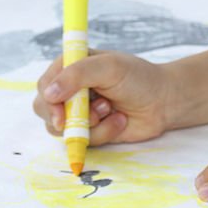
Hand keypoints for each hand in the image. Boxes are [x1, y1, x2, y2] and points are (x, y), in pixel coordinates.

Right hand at [33, 50, 171, 144]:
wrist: (164, 102)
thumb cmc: (139, 78)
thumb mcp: (109, 67)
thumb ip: (77, 75)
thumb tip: (49, 94)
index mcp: (72, 67)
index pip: (45, 84)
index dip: (49, 99)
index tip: (61, 110)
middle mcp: (71, 90)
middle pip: (44, 109)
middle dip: (66, 115)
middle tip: (92, 114)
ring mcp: (79, 112)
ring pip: (61, 128)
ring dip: (90, 122)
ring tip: (111, 109)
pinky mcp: (90, 131)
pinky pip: (82, 140)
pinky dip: (103, 132)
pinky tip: (120, 120)